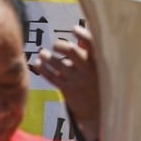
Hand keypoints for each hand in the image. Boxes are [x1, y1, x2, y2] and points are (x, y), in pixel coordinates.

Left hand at [31, 26, 99, 140]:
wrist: (99, 111)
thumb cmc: (100, 84)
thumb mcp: (102, 70)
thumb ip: (92, 54)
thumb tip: (84, 36)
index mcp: (99, 63)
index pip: (93, 44)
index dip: (83, 35)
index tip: (74, 29)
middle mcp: (88, 70)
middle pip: (72, 52)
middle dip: (61, 45)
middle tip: (55, 45)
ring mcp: (77, 80)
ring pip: (58, 64)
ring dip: (48, 57)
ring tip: (42, 53)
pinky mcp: (67, 90)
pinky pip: (52, 77)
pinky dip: (43, 69)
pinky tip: (38, 64)